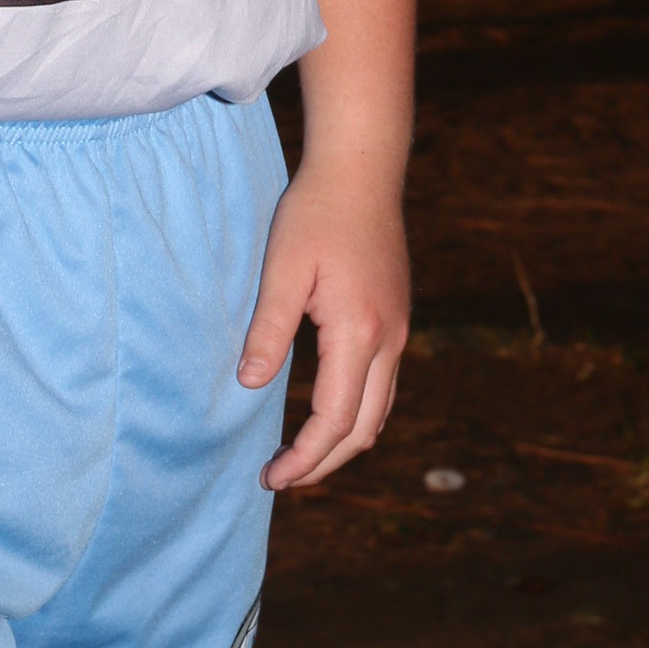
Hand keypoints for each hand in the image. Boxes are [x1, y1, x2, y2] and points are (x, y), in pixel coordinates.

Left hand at [237, 156, 409, 489]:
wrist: (361, 170)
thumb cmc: (315, 213)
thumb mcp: (282, 268)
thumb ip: (268, 330)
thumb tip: (249, 385)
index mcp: (359, 333)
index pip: (334, 421)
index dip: (304, 458)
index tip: (271, 477)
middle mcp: (389, 340)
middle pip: (363, 429)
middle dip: (323, 463)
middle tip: (280, 476)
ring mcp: (399, 330)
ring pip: (378, 411)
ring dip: (342, 441)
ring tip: (300, 454)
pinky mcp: (396, 319)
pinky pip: (382, 386)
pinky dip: (356, 412)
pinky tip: (325, 410)